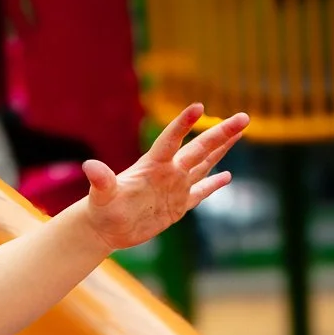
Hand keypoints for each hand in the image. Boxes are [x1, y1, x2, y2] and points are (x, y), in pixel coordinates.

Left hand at [82, 103, 248, 252]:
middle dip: (221, 133)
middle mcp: (168, 171)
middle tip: (244, 117)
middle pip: (199, 148)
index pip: (171, 140)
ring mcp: (175, 187)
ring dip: (222, 149)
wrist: (105, 227)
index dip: (183, 124)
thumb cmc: (101, 209)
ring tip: (241, 130)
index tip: (199, 107)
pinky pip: (200, 192)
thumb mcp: (101, 195)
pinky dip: (213, 185)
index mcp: (152, 165)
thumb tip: (89, 166)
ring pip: (204, 164)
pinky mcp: (177, 205)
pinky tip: (228, 175)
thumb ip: (101, 180)